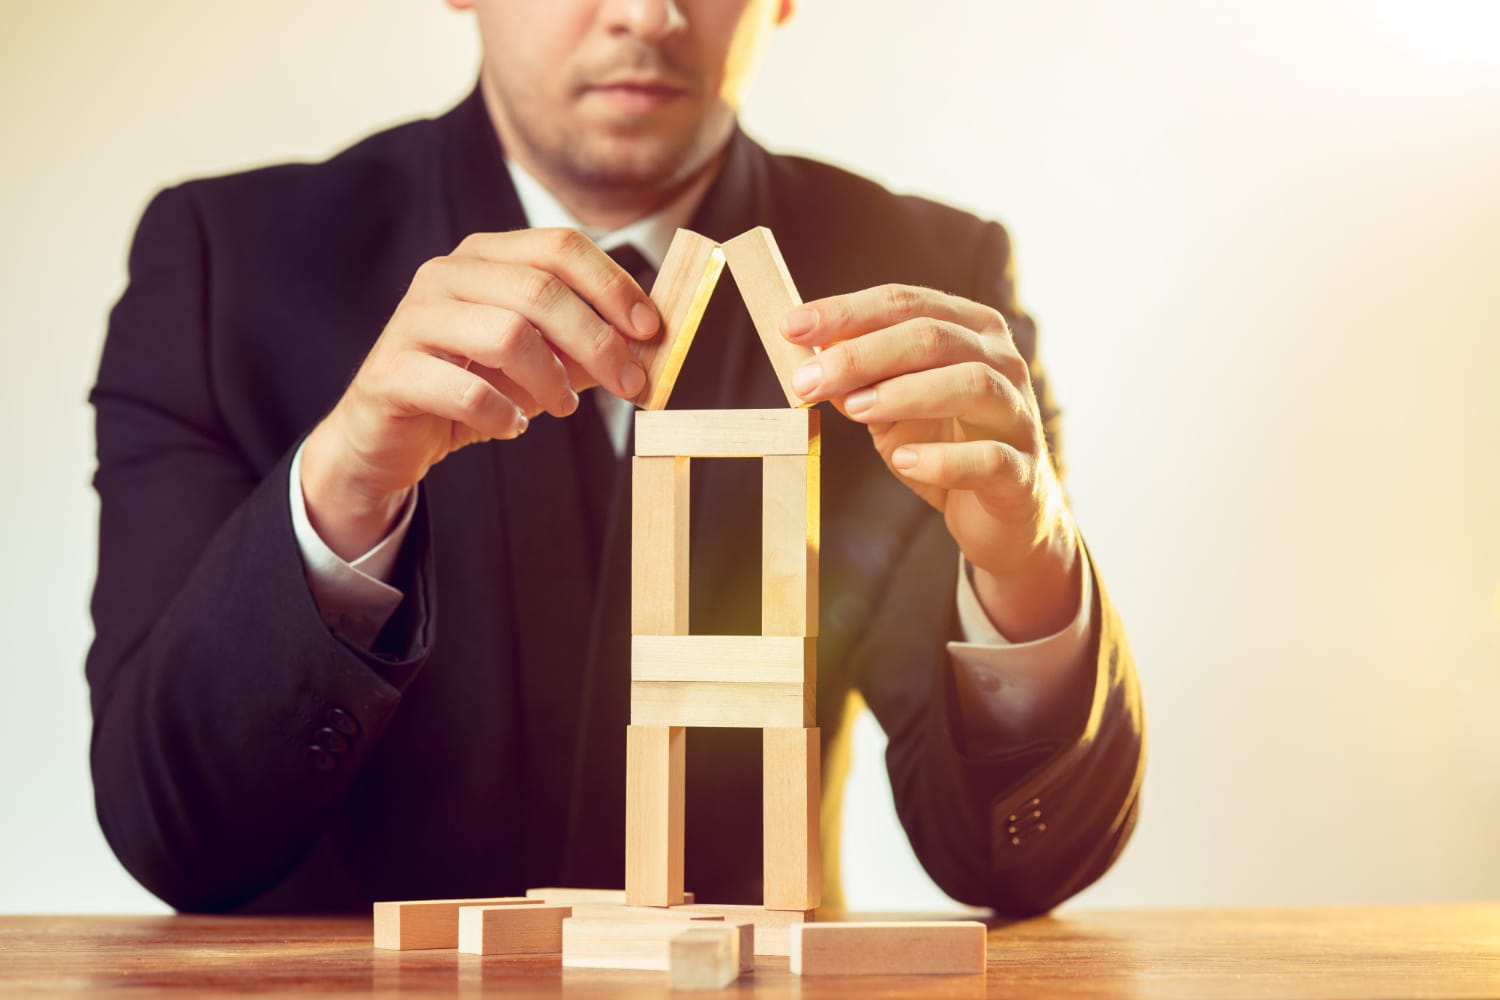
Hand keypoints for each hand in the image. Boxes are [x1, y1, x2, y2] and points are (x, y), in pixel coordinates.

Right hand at [301, 228, 660, 559]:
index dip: (613, 285)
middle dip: (597, 340)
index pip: (559, 246)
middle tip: (629, 383)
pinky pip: (468, 391)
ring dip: (551, 379)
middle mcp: (446, 276)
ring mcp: (414, 320)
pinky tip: (511, 426)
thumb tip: (651, 346)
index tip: (651, 328)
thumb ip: (589, 347)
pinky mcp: (393, 372)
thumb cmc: (473, 387)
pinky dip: (503, 416)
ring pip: (507, 335)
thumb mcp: (541, 362)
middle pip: (540, 290)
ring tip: (563, 406)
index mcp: (484, 257)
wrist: (388, 436)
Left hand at [781, 285, 1080, 640]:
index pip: (905, 303)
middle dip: (861, 354)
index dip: (846, 312)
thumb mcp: (890, 407)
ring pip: (970, 384)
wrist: (999, 513)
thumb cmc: (944, 445)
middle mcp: (1002, 362)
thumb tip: (808, 358)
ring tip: (854, 409)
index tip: (791, 326)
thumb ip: (858, 380)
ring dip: (903, 393)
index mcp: (970, 330)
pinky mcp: (1021, 472)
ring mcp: (1018, 414)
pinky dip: (943, 460)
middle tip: (807, 380)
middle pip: (932, 337)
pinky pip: (988, 458)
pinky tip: (905, 461)